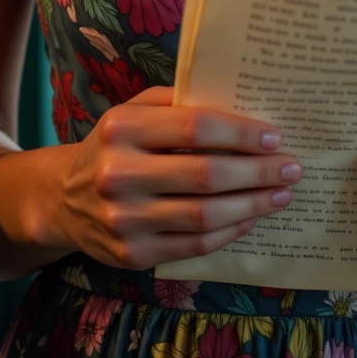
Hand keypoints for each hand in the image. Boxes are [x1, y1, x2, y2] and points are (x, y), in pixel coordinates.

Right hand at [58, 86, 302, 269]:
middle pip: (206, 176)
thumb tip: (243, 102)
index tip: (274, 136)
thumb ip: (179, 102)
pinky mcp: (132, 255)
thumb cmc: (116, 144)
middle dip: (257, 172)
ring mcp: (124, 219)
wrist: (64, 199)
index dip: (240, 134)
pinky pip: (193, 246)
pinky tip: (250, 217)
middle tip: (292, 167)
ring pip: (204, 216)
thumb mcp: (134, 110)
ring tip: (282, 194)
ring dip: (252, 205)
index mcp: (122, 127)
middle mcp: (120, 174)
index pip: (195, 127)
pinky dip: (229, 231)